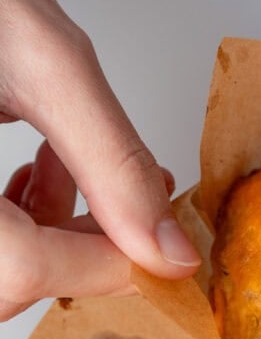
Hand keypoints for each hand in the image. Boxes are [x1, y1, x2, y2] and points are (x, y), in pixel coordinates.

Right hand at [0, 0, 200, 321]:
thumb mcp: (46, 61)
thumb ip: (113, 161)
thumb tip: (166, 245)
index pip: (25, 268)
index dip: (108, 265)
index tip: (165, 253)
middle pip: (10, 277)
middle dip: (81, 249)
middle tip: (130, 211)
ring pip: (0, 266)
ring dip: (52, 233)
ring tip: (70, 166)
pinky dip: (20, 218)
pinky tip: (35, 168)